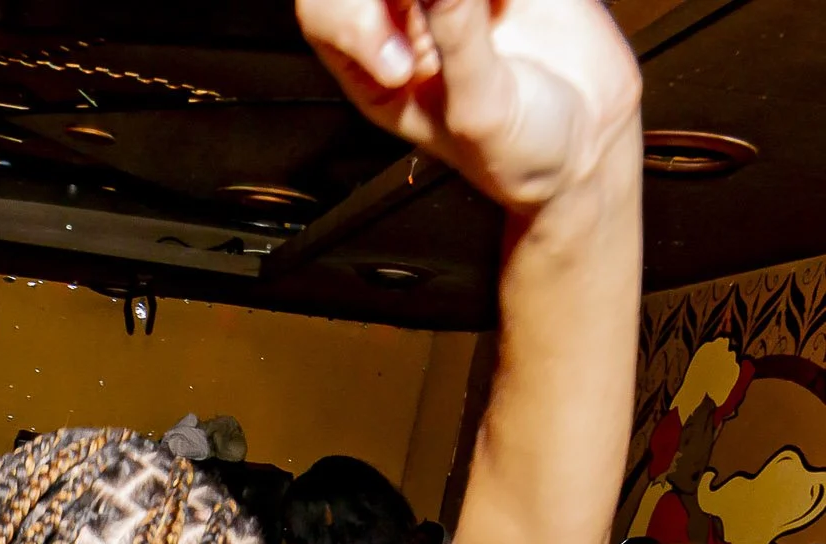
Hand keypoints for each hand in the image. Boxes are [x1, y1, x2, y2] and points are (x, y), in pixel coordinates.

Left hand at [296, 0, 639, 209]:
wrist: (589, 144)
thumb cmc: (521, 155)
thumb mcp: (480, 111)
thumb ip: (458, 42)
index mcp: (374, 70)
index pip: (327, 12)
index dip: (353, 15)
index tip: (403, 60)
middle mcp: (405, 22)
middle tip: (448, 4)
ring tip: (494, 9)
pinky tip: (511, 3)